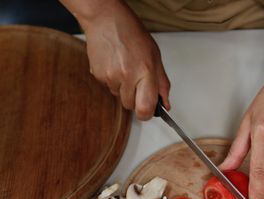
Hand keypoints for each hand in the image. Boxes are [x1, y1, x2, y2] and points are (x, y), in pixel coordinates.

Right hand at [80, 2, 169, 118]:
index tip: (148, 111)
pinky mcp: (98, 76)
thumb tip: (165, 104)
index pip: (145, 108)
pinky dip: (113, 81)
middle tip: (137, 82)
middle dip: (135, 100)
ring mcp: (111, 77)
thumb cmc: (132, 35)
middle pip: (131, 106)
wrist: (106, 20)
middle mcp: (127, 76)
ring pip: (119, 97)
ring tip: (125, 68)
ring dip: (124, 89)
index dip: (147, 114)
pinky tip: (115, 65)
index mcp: (145, 72)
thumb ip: (162, 84)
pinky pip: (109, 88)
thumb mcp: (155, 57)